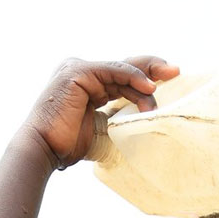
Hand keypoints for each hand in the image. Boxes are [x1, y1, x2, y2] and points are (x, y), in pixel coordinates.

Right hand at [24, 56, 179, 168]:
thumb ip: (115, 118)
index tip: (166, 84)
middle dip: (151, 68)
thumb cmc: (65, 146)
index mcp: (86, 84)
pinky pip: (112, 70)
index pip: (121, 77)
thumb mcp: (98, 129)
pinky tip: (148, 86)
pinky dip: (131, 77)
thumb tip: (139, 122)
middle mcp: (81, 72)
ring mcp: (78, 69)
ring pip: (121, 69)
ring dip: (144, 79)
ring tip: (163, 85)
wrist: (43, 149)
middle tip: (175, 72)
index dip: (143, 79)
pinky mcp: (78, 72)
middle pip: (124, 68)